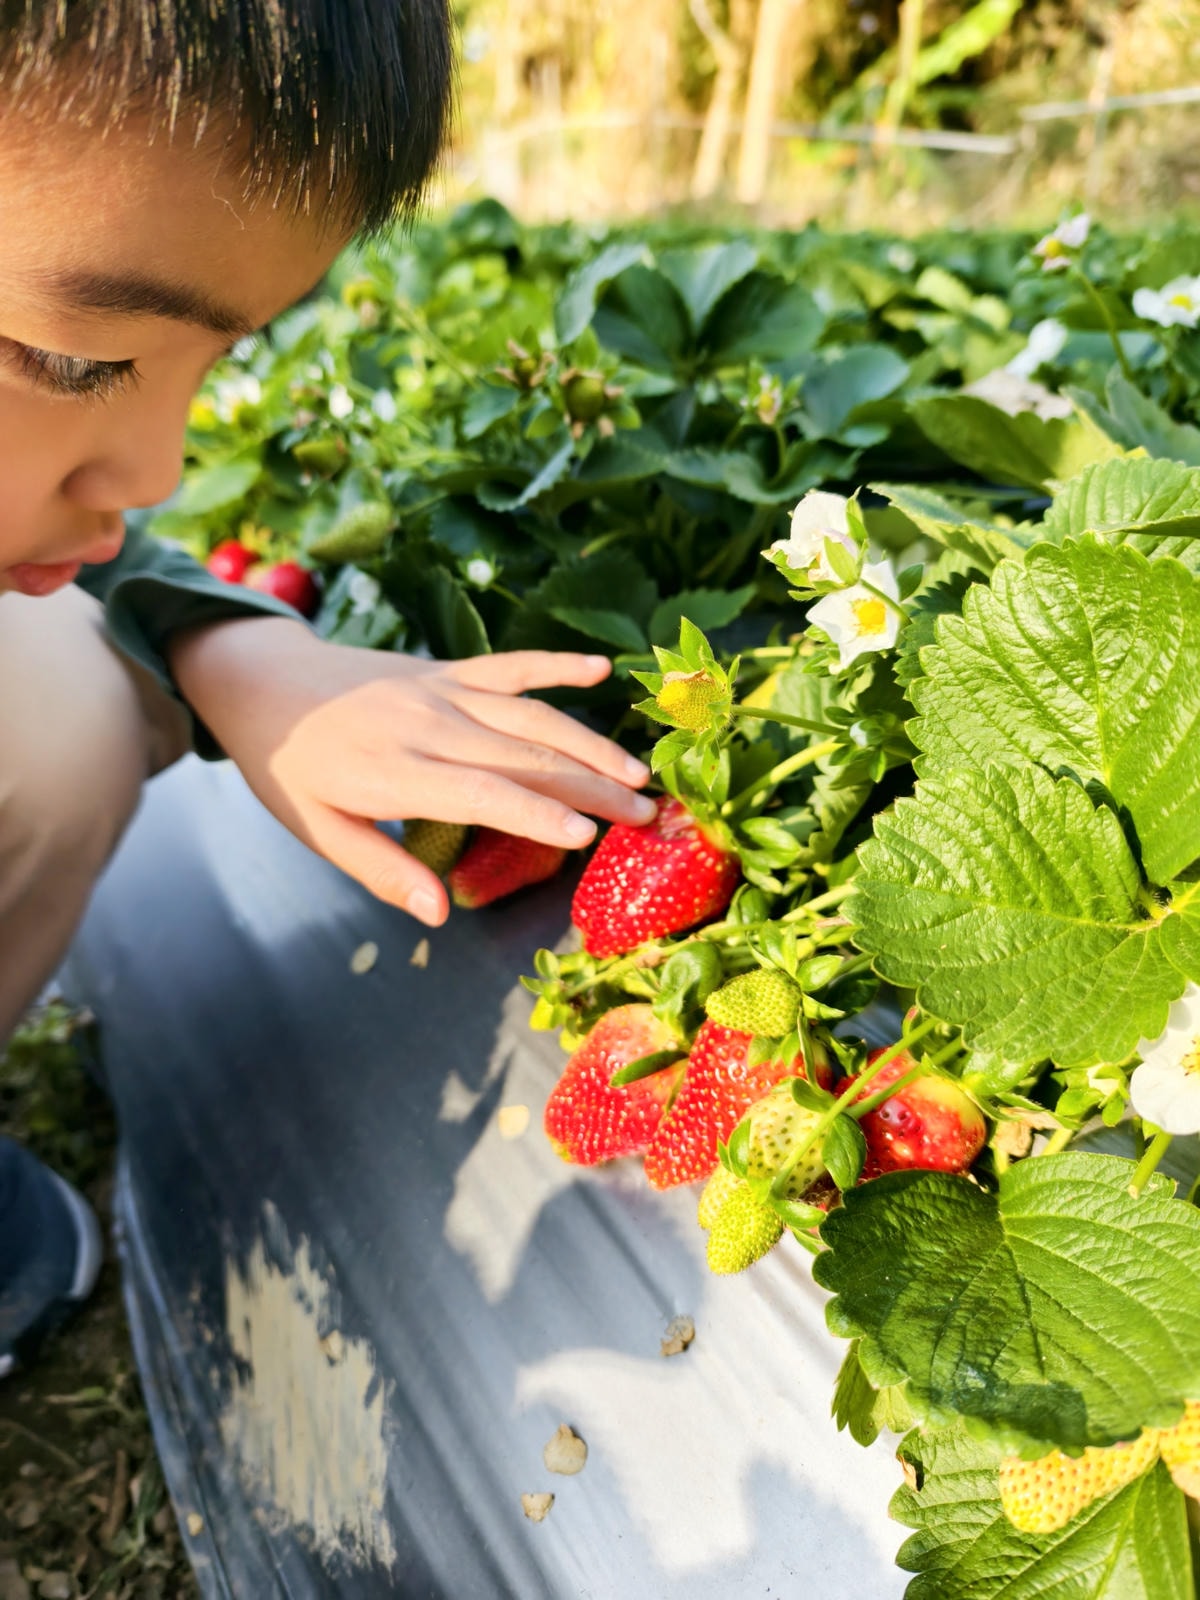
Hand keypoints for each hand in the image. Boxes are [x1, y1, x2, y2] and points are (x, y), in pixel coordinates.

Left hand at [167, 617, 654, 924]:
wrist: (262, 680)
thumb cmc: (288, 768)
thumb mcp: (316, 830)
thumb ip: (381, 869)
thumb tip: (439, 912)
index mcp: (393, 770)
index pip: (480, 792)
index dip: (536, 813)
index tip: (587, 837)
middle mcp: (426, 724)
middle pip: (522, 756)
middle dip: (590, 785)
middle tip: (645, 815)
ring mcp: (440, 689)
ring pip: (529, 714)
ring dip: (588, 741)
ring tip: (637, 772)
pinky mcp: (447, 669)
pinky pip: (510, 665)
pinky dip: (556, 665)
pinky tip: (602, 669)